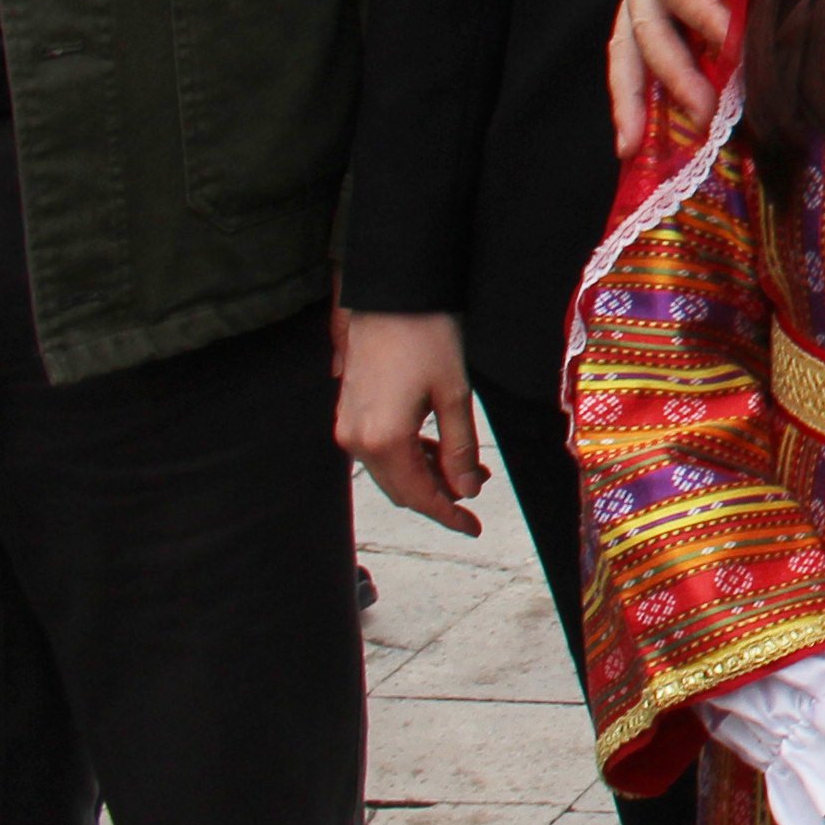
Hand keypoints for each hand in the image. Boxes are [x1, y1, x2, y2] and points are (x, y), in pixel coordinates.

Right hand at [336, 310, 485, 535]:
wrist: (392, 295)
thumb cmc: (427, 337)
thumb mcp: (455, 395)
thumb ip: (460, 449)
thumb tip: (467, 491)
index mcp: (382, 440)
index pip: (417, 495)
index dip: (446, 515)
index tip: (471, 528)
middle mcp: (356, 440)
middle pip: (401, 487)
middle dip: (440, 495)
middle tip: (476, 493)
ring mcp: (348, 426)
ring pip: (391, 470)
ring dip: (427, 474)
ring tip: (468, 470)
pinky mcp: (349, 412)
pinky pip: (381, 449)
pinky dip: (410, 456)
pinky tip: (438, 451)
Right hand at [610, 0, 776, 154]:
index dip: (699, 11)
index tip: (731, 42)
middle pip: (646, 17)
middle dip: (670, 70)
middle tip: (703, 114)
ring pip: (631, 37)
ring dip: (639, 90)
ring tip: (637, 144)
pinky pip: (643, 37)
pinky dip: (642, 81)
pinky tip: (643, 128)